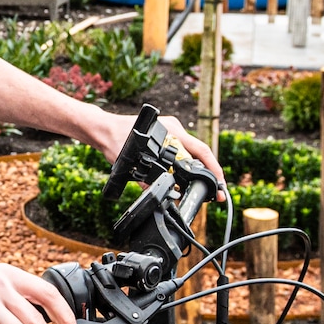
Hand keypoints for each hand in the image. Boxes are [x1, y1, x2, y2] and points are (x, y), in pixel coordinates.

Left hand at [93, 108, 225, 198]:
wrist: (103, 130)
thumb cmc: (114, 140)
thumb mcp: (131, 162)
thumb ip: (145, 179)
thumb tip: (158, 193)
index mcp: (172, 131)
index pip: (201, 150)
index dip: (213, 168)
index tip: (219, 184)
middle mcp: (175, 129)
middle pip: (200, 153)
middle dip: (209, 172)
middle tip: (216, 193)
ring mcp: (170, 132)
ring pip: (190, 153)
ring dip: (197, 170)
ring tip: (202, 188)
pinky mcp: (165, 137)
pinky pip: (180, 152)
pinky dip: (185, 165)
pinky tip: (186, 178)